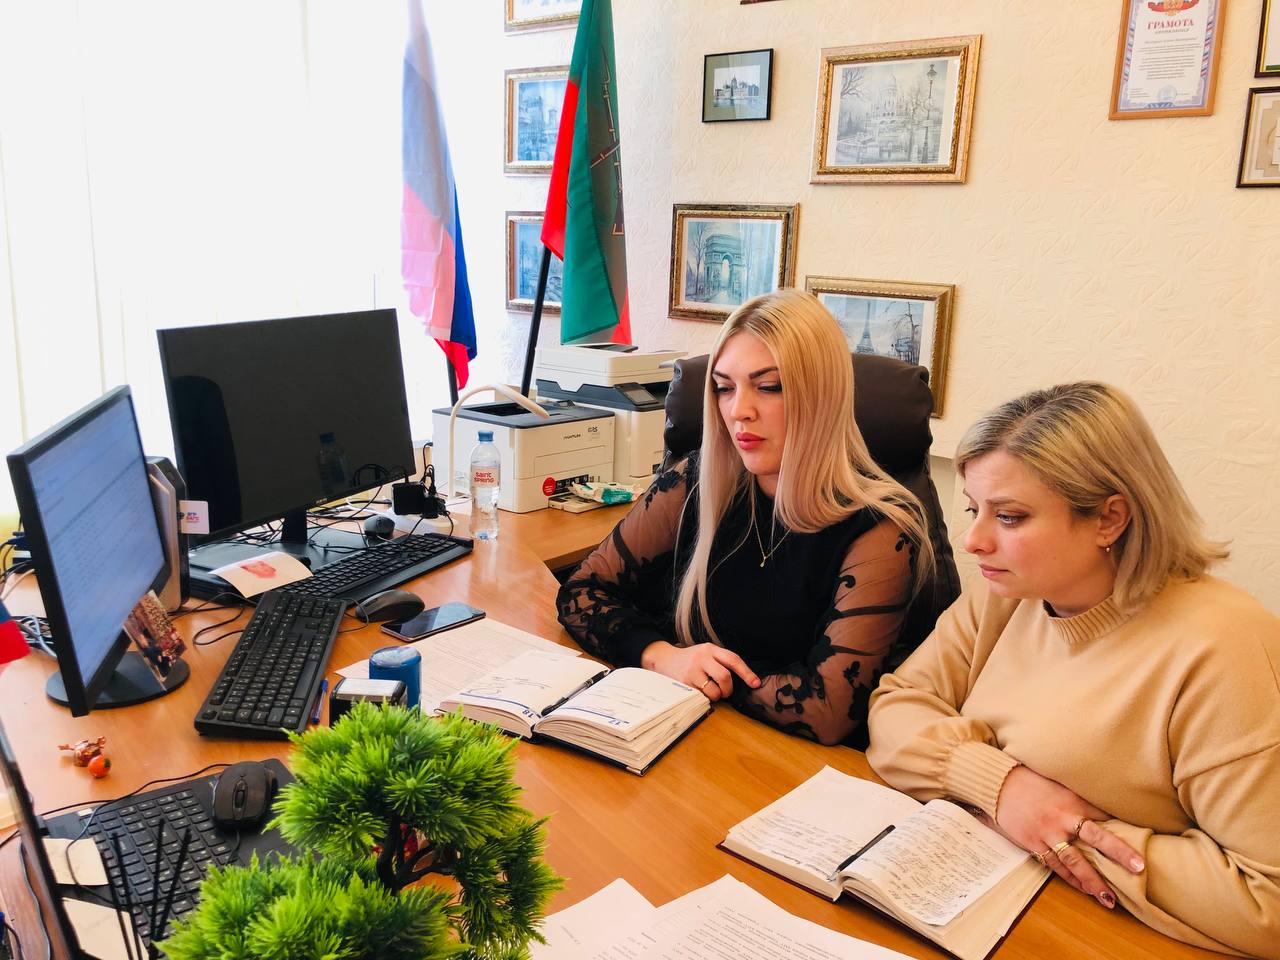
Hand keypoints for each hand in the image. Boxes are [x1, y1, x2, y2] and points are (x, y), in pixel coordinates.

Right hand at [640, 641, 760, 700]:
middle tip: (725, 692)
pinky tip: (699, 692)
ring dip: (716, 696)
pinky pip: (702, 696)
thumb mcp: (705, 653)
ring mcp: (692, 670)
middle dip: (728, 689)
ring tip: (710, 692)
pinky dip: (704, 698)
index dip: (747, 673)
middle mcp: (702, 657)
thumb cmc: (690, 659)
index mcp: (710, 649)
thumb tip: (745, 679)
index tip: (755, 683)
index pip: (733, 660)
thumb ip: (721, 662)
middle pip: (725, 677)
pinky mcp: (684, 682)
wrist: (664, 660)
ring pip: (714, 690)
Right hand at [991, 765, 1145, 909]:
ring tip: (1110, 898)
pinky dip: (1071, 879)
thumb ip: (1079, 796)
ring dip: (1093, 881)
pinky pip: (1056, 866)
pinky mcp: (1034, 843)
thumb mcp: (1058, 782)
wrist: (999, 784)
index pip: (1104, 814)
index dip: (1123, 827)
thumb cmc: (1029, 781)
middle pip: (1097, 837)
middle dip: (1119, 853)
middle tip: (1139, 867)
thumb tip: (1101, 809)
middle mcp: (1063, 817)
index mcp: (1072, 799)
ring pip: (1076, 860)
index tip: (1143, 838)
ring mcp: (1048, 833)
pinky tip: (1084, 890)